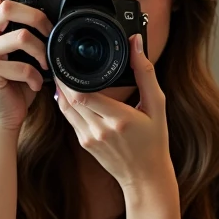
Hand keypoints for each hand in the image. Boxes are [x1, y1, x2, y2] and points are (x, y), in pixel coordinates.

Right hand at [0, 0, 51, 132]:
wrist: (5, 117)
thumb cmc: (18, 85)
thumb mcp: (27, 54)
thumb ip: (31, 34)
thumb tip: (55, 18)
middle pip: (8, 6)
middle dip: (37, 17)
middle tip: (51, 34)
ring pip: (20, 35)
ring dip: (42, 51)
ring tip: (46, 65)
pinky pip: (20, 65)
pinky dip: (35, 76)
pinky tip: (36, 84)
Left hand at [56, 34, 176, 199]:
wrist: (145, 176)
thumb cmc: (154, 140)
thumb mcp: (157, 106)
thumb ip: (145, 73)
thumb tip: (136, 42)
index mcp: (120, 120)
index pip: (85, 96)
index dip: (72, 78)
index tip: (69, 60)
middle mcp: (101, 131)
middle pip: (71, 100)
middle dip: (64, 80)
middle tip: (61, 61)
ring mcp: (90, 139)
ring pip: (66, 109)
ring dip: (62, 91)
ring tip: (62, 73)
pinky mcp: (84, 143)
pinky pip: (70, 119)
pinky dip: (66, 104)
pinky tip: (68, 92)